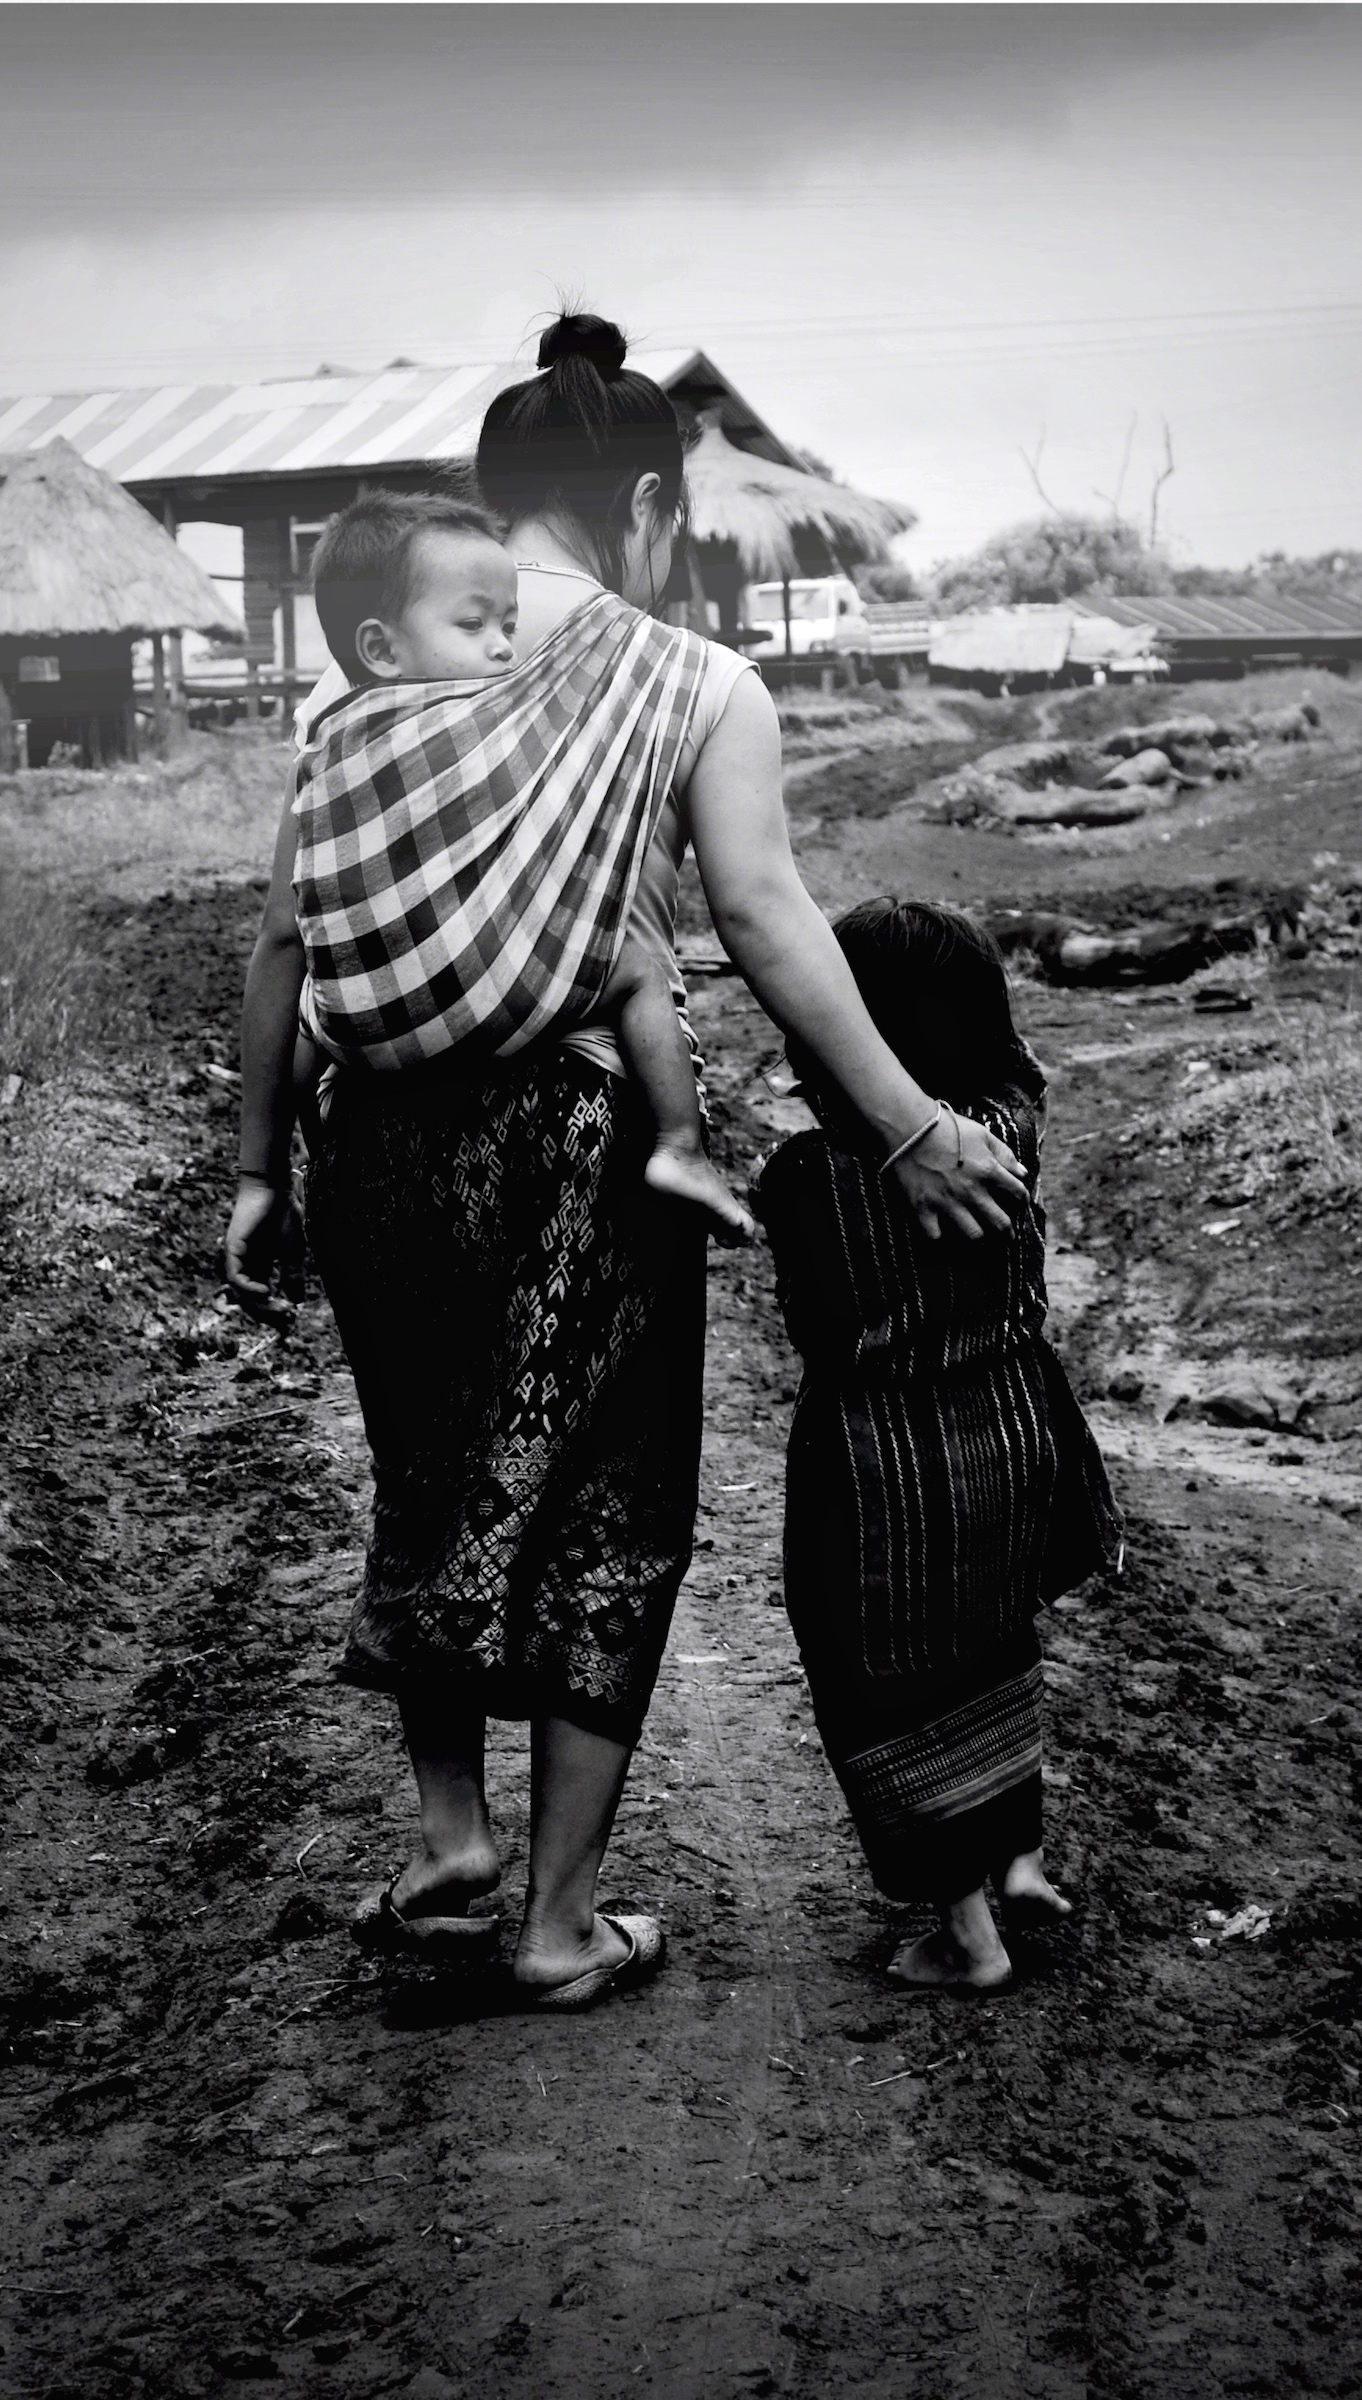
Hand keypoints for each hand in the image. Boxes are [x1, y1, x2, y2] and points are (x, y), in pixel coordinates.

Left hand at [224, 1175, 305, 1324]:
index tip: (290, 1319)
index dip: (273, 1310)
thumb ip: (292, 1275)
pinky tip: (265, 1292)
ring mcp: (238, 1257)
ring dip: (258, 1305)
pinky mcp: (233, 1248)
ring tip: (278, 1308)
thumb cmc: (284, 1213)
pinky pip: (236, 1277)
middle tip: (284, 1318)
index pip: (262, 1296)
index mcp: (261, 1264)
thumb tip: (297, 1301)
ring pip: (240, 1293)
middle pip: (249, 1299)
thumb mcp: (293, 1251)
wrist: (276, 1188)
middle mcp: (247, 1264)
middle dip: (266, 1313)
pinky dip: (248, 1289)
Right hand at [888, 1110, 1027, 1241]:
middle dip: (1008, 1233)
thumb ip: (1004, 1154)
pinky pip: (935, 1235)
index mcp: (988, 1171)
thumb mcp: (982, 1134)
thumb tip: (1023, 1173)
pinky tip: (942, 1234)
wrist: (908, 1127)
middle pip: (1000, 1222)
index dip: (1022, 1200)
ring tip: (981, 1244)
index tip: (1020, 1204)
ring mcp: (947, 1202)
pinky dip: (940, 1237)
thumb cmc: (947, 1127)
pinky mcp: (923, 1208)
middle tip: (1008, 1237)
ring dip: (981, 1241)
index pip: (1017, 1193)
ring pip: (974, 1235)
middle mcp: (972, 1191)